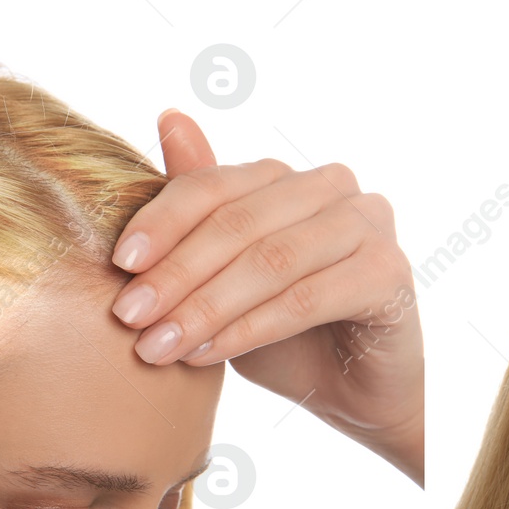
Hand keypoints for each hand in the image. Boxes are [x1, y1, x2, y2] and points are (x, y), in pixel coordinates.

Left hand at [110, 110, 423, 485]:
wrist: (356, 393)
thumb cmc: (288, 332)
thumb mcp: (228, 273)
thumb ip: (201, 210)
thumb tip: (169, 115)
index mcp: (289, 177)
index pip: (214, 184)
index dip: (162, 221)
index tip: (119, 264)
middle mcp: (334, 187)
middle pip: (239, 222)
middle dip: (176, 273)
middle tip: (128, 316)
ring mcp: (369, 224)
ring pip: (271, 260)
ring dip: (206, 307)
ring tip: (159, 346)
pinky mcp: (389, 272)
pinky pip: (305, 298)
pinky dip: (250, 328)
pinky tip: (208, 355)